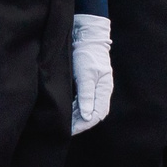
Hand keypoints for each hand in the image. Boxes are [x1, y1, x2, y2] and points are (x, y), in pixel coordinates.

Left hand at [70, 15, 113, 134]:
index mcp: (104, 90)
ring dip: (75, 116)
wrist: (85, 36)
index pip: (98, 114)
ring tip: (62, 122)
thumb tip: (88, 116)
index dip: (85, 124)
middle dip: (79, 123)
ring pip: (85, 108)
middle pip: (92, 114)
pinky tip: (64, 111)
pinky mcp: (85, 84)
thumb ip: (86, 95)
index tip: (71, 130)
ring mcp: (93, 88)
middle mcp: (100, 91)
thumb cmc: (87, 53)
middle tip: (64, 129)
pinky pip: (80, 101)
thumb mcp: (86, 74)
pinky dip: (73, 108)